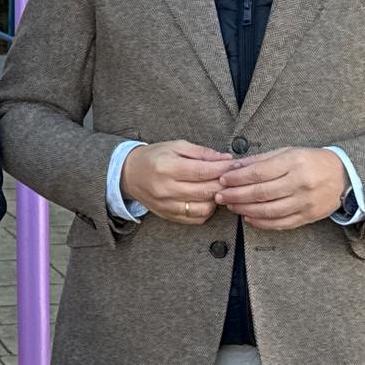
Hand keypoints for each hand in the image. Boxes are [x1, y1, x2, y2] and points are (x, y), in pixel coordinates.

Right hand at [120, 141, 239, 224]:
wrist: (130, 174)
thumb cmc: (154, 157)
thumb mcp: (176, 146)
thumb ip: (201, 153)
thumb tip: (225, 159)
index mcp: (168, 167)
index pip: (203, 171)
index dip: (223, 169)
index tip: (235, 165)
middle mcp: (167, 188)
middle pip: (205, 191)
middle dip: (223, 184)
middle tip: (232, 177)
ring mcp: (167, 205)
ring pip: (203, 208)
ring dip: (216, 199)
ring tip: (217, 188)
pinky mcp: (169, 216)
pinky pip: (196, 219)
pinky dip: (207, 210)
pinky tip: (207, 199)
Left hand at [215, 147, 345, 230]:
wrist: (343, 176)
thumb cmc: (311, 161)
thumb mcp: (287, 152)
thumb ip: (260, 160)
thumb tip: (234, 166)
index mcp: (293, 162)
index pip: (259, 172)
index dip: (238, 178)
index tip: (223, 180)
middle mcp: (299, 182)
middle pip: (261, 192)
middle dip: (236, 195)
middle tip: (220, 196)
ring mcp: (304, 202)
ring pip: (269, 210)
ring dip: (246, 210)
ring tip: (231, 206)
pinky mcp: (308, 216)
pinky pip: (281, 223)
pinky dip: (262, 223)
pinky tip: (249, 218)